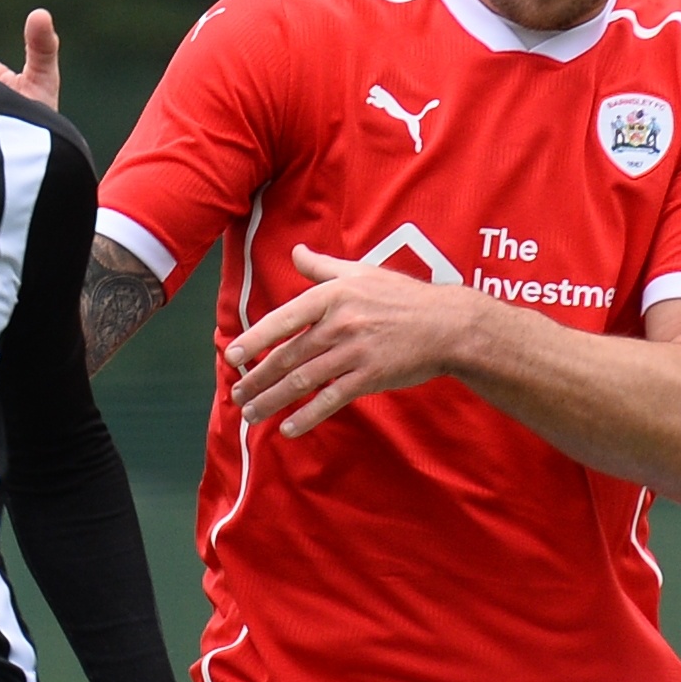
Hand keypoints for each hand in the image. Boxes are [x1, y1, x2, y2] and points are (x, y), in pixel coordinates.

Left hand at [229, 247, 474, 436]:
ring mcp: (355, 351)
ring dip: (273, 400)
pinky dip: (307, 416)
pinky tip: (289, 429)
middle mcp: (340, 322)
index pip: (284, 318)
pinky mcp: (370, 376)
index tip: (232, 356)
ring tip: (252, 413)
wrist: (447, 324)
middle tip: (237, 394)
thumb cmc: (403, 297)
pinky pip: (330, 400)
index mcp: (333, 295)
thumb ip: (323, 267)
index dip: (256, 339)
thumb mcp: (362, 272)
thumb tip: (296, 252)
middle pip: (288, 355)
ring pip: (303, 380)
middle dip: (257, 378)